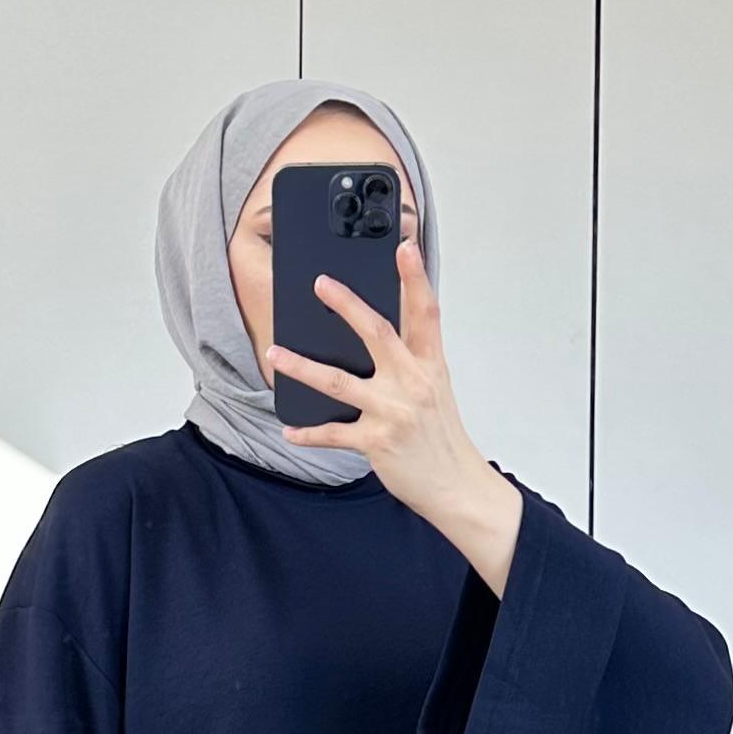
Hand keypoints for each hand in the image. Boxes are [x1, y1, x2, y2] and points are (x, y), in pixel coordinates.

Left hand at [269, 240, 522, 594]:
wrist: (456, 485)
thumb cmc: (441, 436)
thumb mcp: (435, 389)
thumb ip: (410, 360)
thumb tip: (371, 333)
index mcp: (430, 365)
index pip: (426, 313)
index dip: (416, 278)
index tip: (404, 248)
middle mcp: (413, 383)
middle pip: (377, 333)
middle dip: (347, 305)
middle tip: (320, 283)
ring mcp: (394, 412)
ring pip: (339, 382)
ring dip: (302, 366)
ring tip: (275, 353)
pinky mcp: (377, 441)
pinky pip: (333, 433)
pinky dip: (308, 432)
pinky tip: (290, 428)